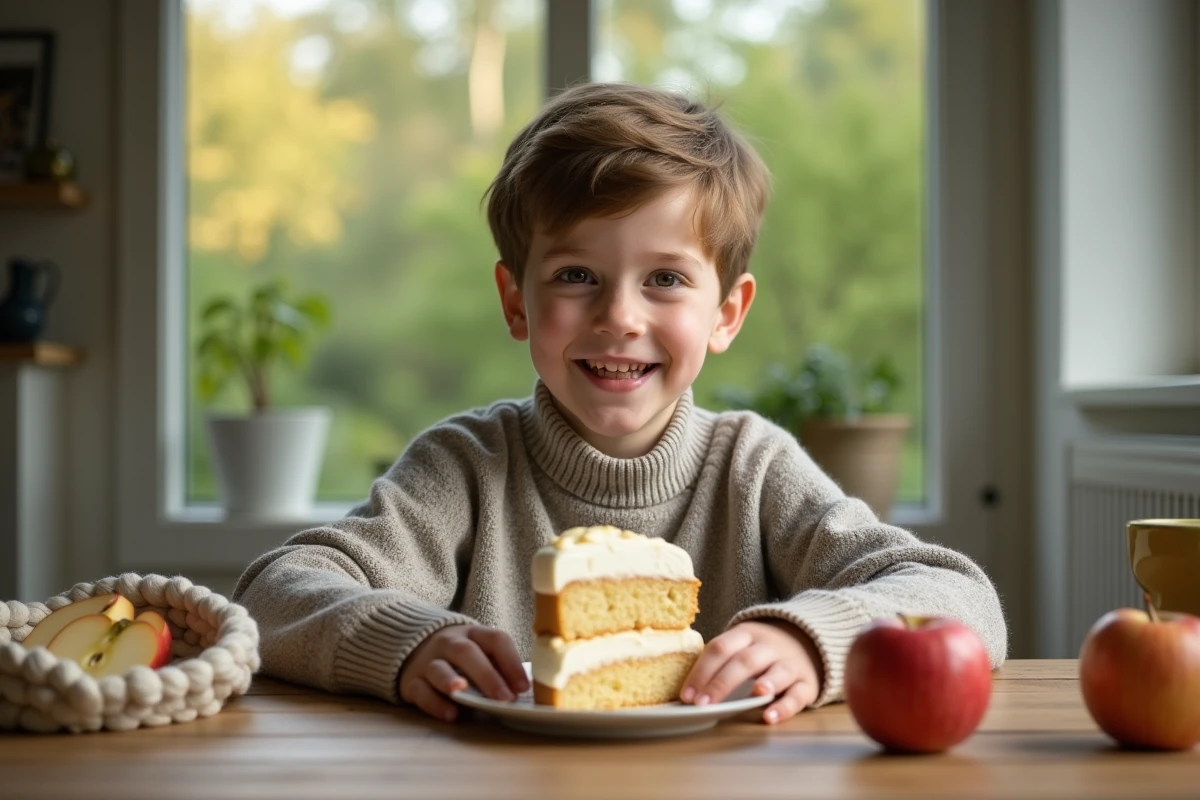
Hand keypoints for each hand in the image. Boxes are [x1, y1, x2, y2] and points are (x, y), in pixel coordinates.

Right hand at [398, 624, 527, 721]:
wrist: (413, 647)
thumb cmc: (461, 658)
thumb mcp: (480, 653)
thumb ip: (498, 667)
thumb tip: (521, 692)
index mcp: (473, 634)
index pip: (495, 639)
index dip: (511, 661)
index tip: (523, 686)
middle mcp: (449, 643)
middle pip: (466, 653)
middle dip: (487, 675)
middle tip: (504, 698)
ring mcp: (428, 661)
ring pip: (439, 668)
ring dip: (452, 681)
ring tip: (464, 693)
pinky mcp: (411, 681)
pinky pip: (421, 691)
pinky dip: (435, 704)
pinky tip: (451, 714)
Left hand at [682, 619, 823, 724]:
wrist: (808, 641)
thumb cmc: (761, 651)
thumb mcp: (742, 644)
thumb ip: (721, 661)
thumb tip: (688, 692)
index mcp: (746, 634)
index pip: (720, 648)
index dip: (701, 671)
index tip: (686, 695)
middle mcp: (768, 647)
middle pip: (744, 661)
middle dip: (721, 683)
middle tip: (703, 704)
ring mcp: (790, 664)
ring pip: (777, 672)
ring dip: (765, 682)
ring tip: (753, 695)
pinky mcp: (807, 684)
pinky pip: (797, 695)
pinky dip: (784, 707)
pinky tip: (770, 717)